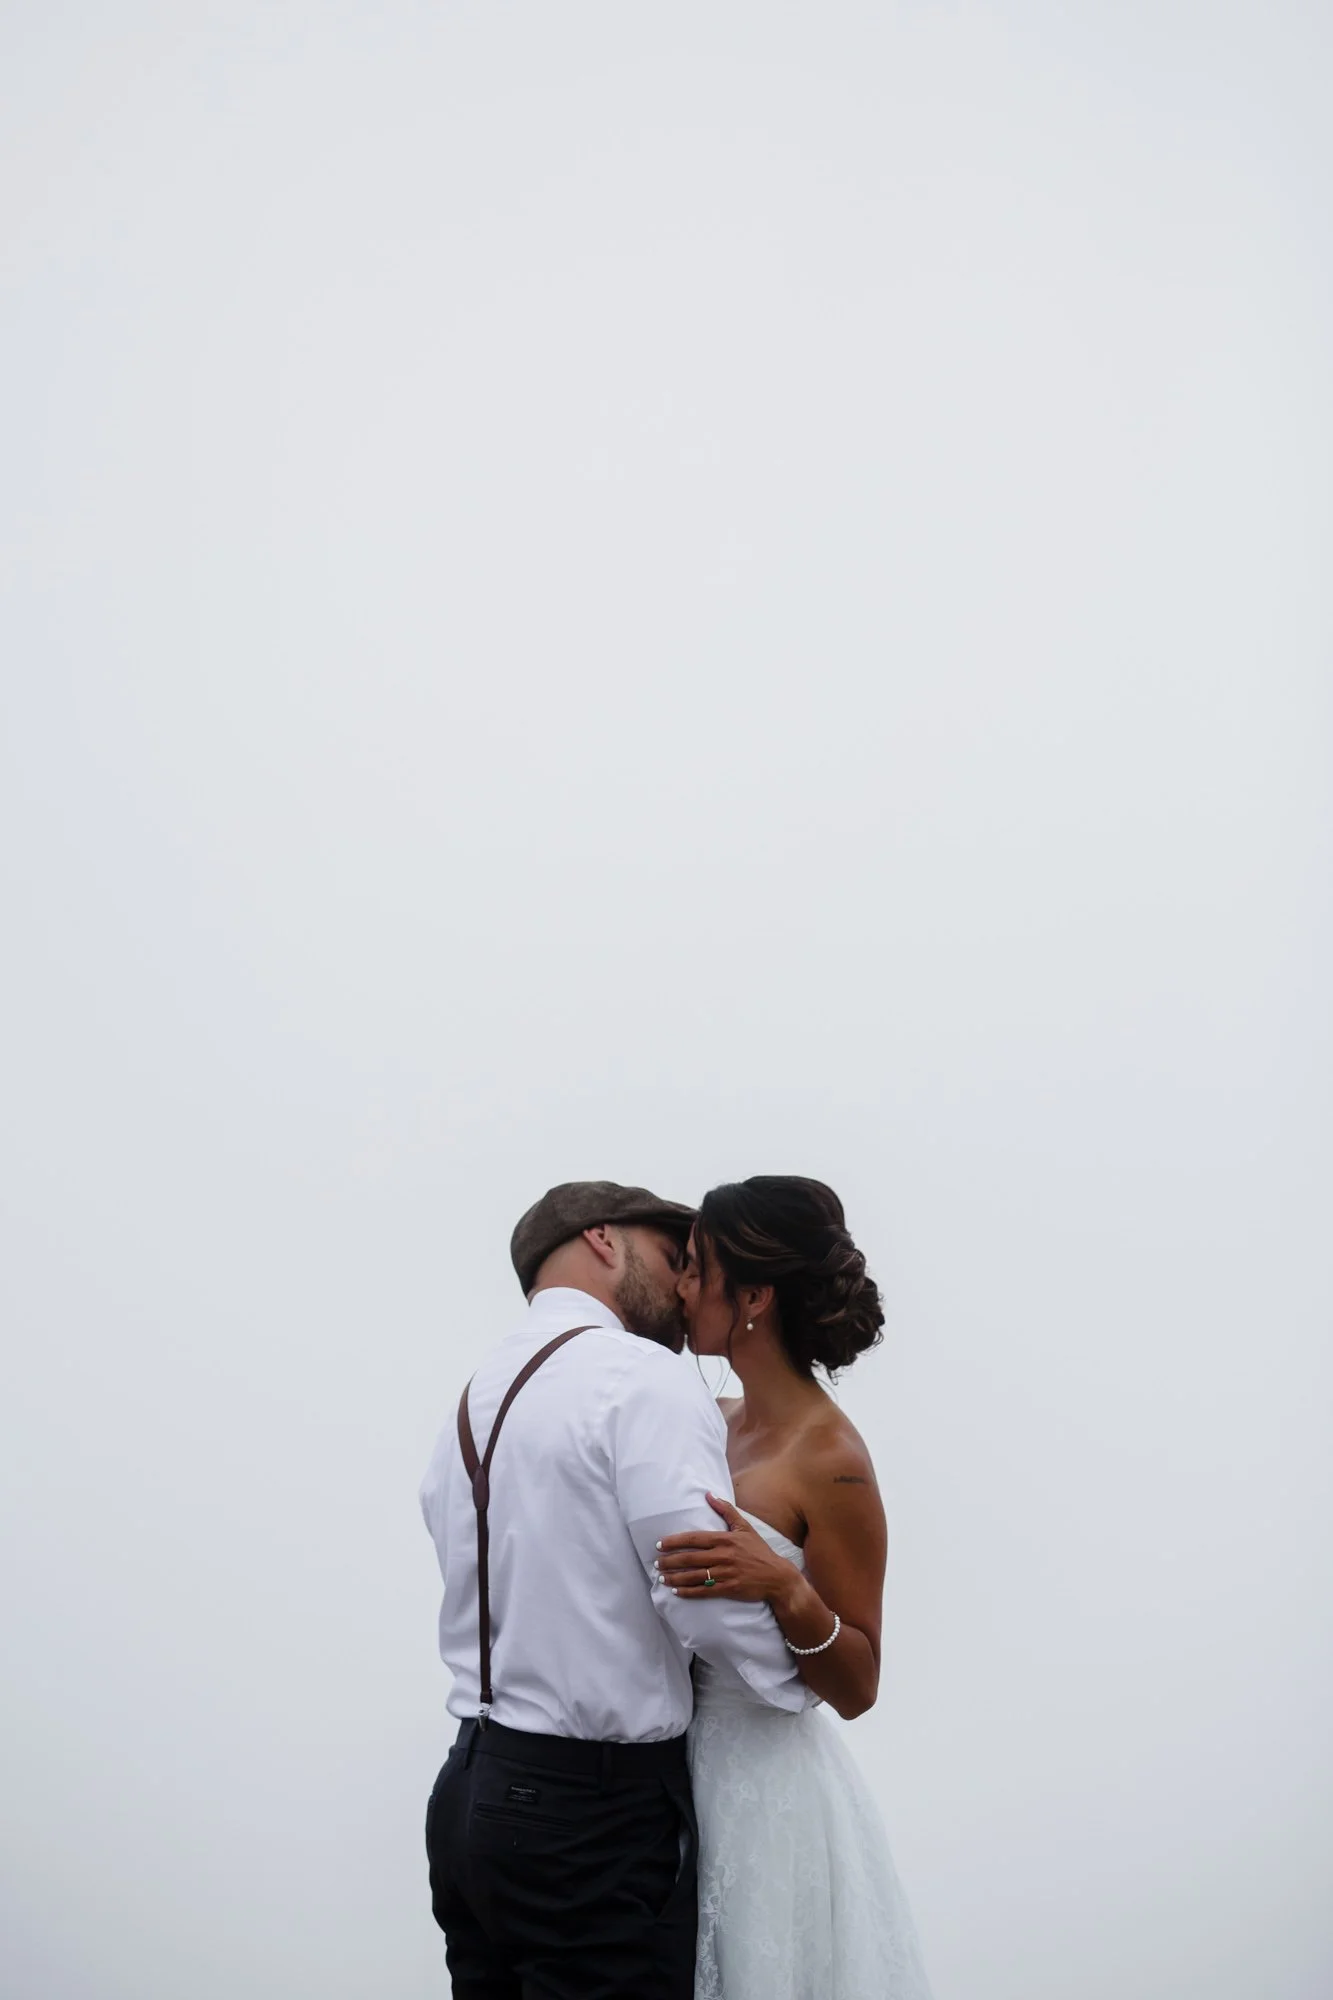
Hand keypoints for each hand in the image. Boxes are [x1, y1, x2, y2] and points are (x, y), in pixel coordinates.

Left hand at [655, 1494, 801, 1605]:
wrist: (777, 1576)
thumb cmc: (759, 1551)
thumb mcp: (744, 1527)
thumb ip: (726, 1510)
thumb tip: (709, 1494)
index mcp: (725, 1539)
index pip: (694, 1539)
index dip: (674, 1542)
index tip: (659, 1544)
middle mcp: (723, 1556)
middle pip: (690, 1558)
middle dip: (670, 1561)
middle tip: (656, 1563)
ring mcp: (725, 1574)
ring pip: (694, 1576)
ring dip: (675, 1577)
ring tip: (662, 1578)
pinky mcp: (729, 1589)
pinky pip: (704, 1591)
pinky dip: (688, 1592)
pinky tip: (677, 1592)